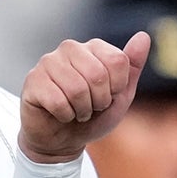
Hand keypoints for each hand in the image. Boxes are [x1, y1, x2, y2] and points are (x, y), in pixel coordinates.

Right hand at [18, 31, 150, 162]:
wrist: (62, 141)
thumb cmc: (92, 116)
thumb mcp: (119, 95)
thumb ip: (131, 66)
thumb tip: (143, 36)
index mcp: (93, 47)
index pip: (118, 61)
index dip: (116, 88)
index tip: (107, 97)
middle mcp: (70, 48)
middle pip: (98, 75)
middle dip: (99, 101)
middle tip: (90, 108)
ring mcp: (48, 62)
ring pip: (77, 89)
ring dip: (81, 110)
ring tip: (76, 111)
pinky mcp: (33, 81)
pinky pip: (57, 101)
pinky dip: (64, 115)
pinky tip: (60, 114)